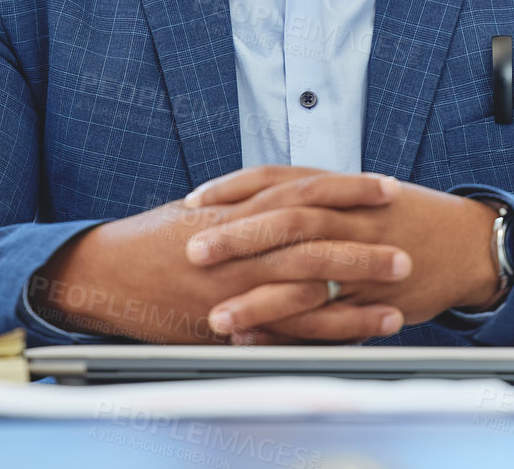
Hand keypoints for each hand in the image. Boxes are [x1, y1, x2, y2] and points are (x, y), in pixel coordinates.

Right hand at [30, 170, 412, 342]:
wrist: (106, 275)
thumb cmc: (151, 241)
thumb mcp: (201, 209)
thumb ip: (245, 202)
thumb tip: (286, 191)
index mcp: (237, 210)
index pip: (303, 190)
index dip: (347, 187)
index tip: (385, 185)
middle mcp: (241, 245)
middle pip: (316, 236)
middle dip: (365, 238)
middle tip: (407, 241)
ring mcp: (237, 284)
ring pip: (309, 282)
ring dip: (360, 284)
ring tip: (401, 286)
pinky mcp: (231, 321)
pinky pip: (292, 328)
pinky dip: (334, 329)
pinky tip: (368, 329)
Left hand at [184, 166, 504, 341]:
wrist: (467, 242)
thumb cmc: (404, 217)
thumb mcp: (357, 195)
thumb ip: (310, 196)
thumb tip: (252, 200)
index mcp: (339, 189)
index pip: (278, 180)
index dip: (234, 189)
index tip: (195, 202)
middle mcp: (350, 218)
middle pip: (287, 222)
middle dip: (237, 238)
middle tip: (193, 252)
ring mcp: (364, 260)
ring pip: (306, 278)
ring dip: (258, 299)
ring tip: (218, 317)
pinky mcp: (375, 300)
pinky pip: (330, 319)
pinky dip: (293, 330)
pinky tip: (260, 339)